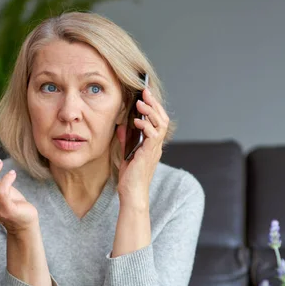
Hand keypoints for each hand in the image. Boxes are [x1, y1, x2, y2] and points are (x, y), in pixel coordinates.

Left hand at [116, 88, 169, 208]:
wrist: (132, 194)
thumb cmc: (130, 179)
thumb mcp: (127, 154)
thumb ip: (126, 139)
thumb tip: (122, 126)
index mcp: (153, 145)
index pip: (158, 121)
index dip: (153, 107)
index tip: (145, 94)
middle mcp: (156, 146)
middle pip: (162, 118)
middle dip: (154, 103)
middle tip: (145, 91)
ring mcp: (155, 150)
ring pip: (161, 124)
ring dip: (151, 111)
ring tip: (141, 103)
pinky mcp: (149, 154)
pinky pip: (153, 135)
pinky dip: (146, 125)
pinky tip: (137, 120)